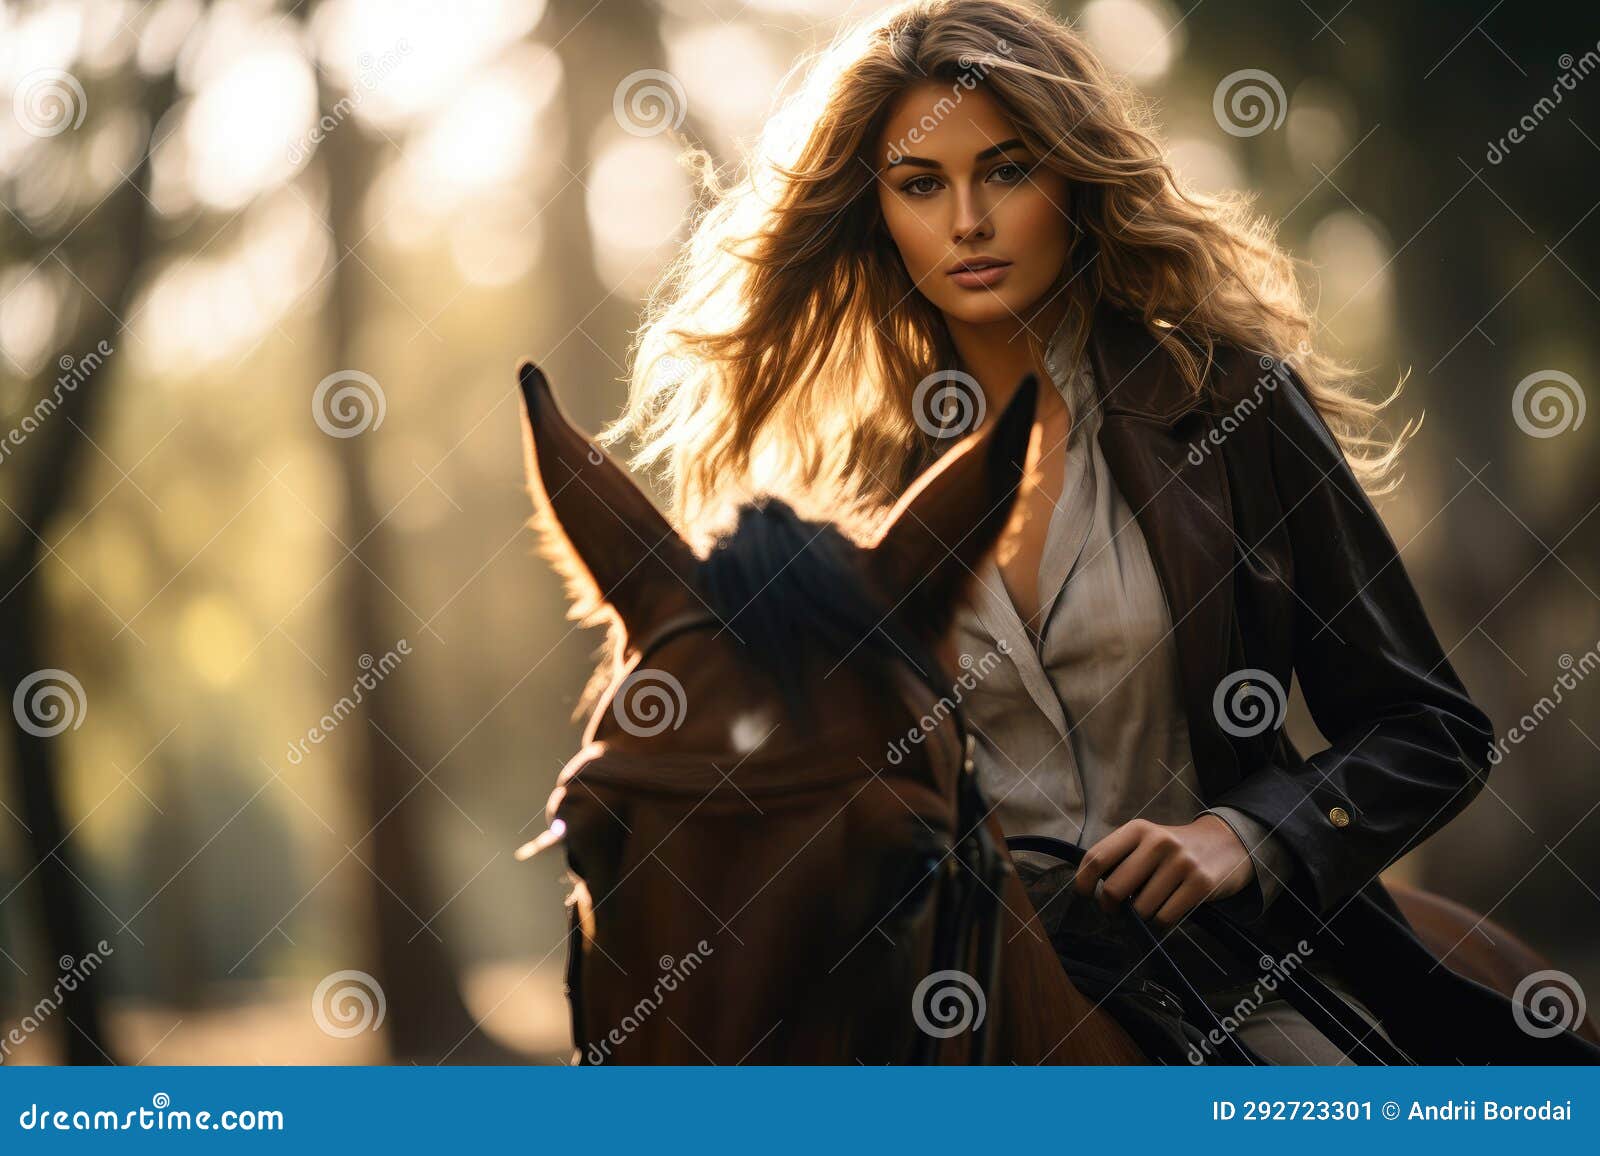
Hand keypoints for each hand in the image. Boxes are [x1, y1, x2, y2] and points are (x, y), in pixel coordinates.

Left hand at [1071, 815, 1254, 926]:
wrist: (1227, 844)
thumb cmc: (1174, 850)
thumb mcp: (1146, 840)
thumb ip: (1120, 857)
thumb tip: (1090, 888)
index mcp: (1138, 829)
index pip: (1096, 858)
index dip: (1083, 882)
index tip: (1084, 896)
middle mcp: (1158, 842)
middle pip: (1114, 889)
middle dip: (1110, 908)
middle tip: (1117, 911)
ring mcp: (1181, 862)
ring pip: (1140, 909)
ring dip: (1141, 917)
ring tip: (1151, 906)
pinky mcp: (1200, 883)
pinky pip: (1164, 918)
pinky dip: (1160, 923)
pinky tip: (1166, 911)